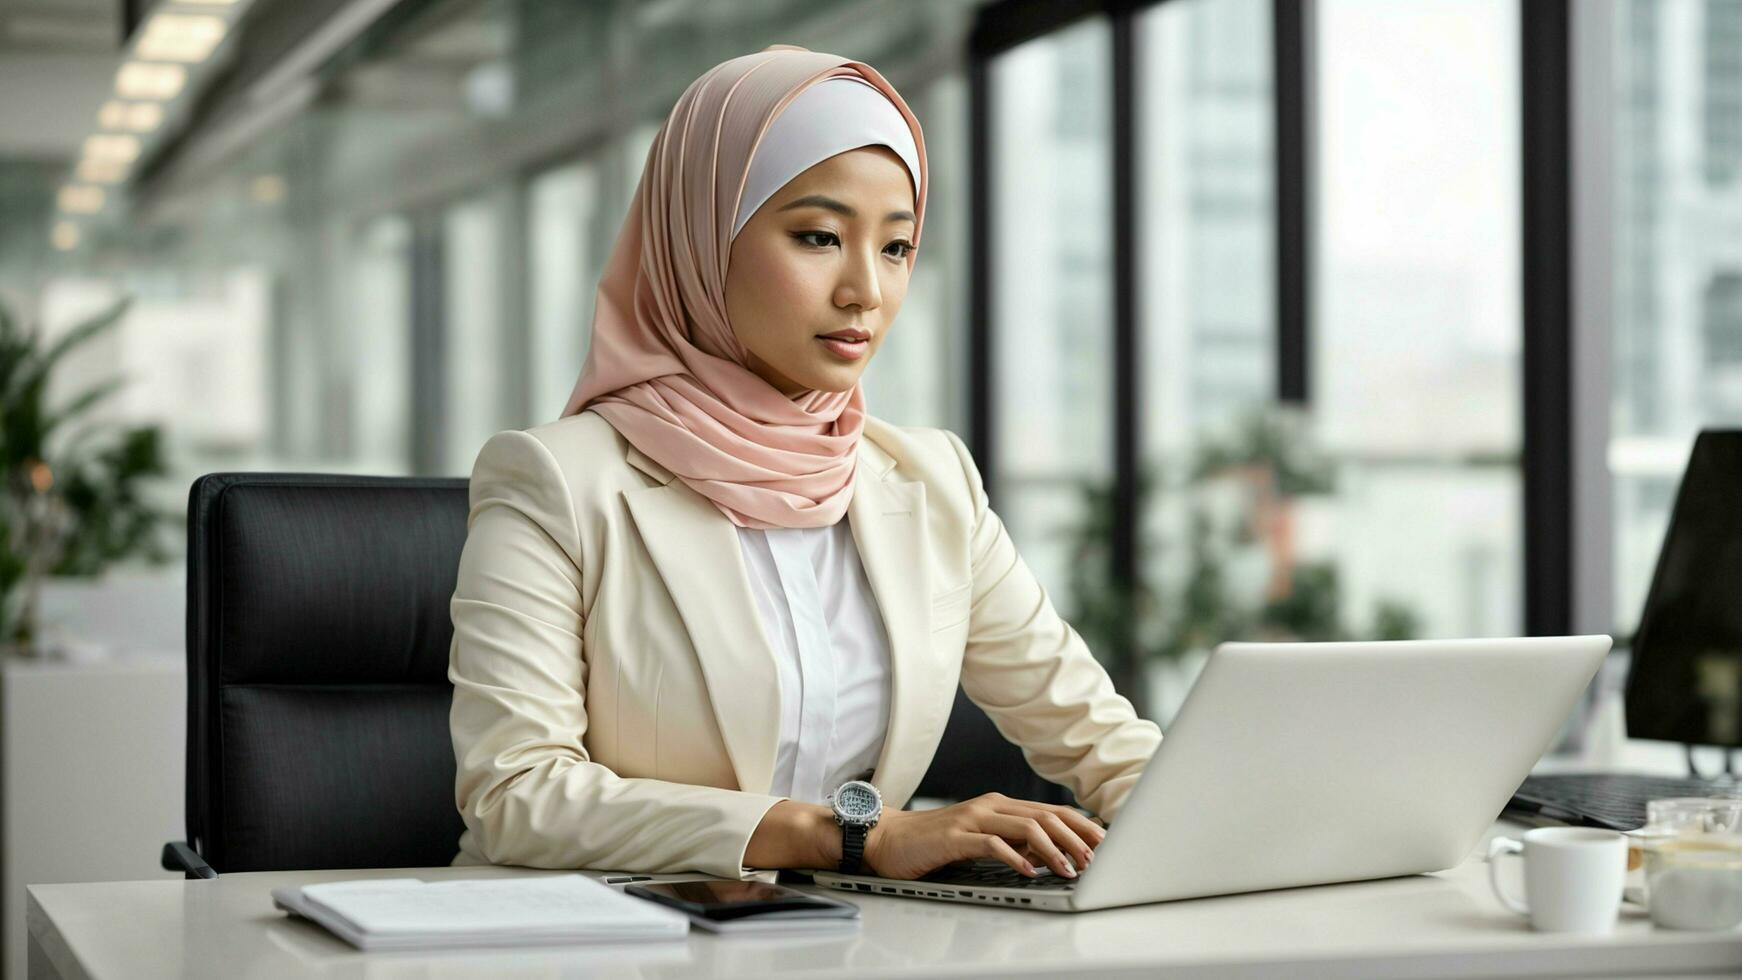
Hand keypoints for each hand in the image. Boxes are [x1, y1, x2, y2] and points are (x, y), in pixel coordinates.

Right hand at [861, 792, 1105, 880]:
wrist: (889, 839)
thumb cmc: (935, 841)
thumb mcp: (982, 839)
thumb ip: (1013, 841)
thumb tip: (1048, 854)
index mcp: (1000, 805)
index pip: (1051, 811)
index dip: (1081, 825)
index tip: (1105, 843)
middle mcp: (991, 805)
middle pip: (1046, 815)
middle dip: (1077, 837)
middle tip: (1097, 859)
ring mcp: (973, 818)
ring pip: (1026, 826)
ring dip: (1053, 850)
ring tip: (1069, 869)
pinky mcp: (955, 835)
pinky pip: (992, 843)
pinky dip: (1015, 857)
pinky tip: (1029, 871)